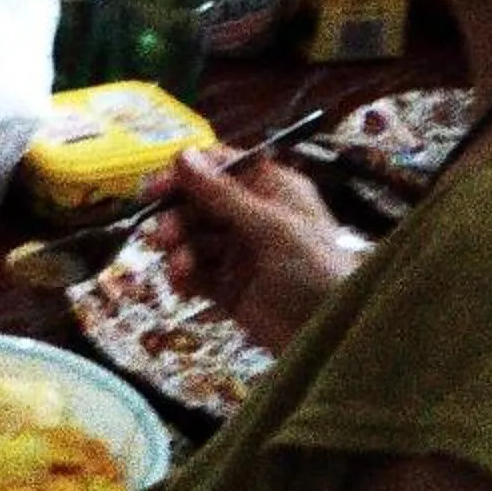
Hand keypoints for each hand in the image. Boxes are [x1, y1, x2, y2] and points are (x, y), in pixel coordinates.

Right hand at [151, 147, 363, 351]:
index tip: (157, 189)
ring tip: (180, 269)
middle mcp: (251, 216)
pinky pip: (195, 272)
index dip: (185, 174)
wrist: (334, 337)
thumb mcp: (272, 227)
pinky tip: (182, 286)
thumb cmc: (315, 269)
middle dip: (177, 218)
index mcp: (270, 190)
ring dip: (179, 250)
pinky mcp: (228, 287)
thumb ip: (223, 194)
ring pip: (192, 238)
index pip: (219, 167)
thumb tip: (182, 153)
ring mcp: (238, 252)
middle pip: (197, 203)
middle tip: (163, 237)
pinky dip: (184, 276)